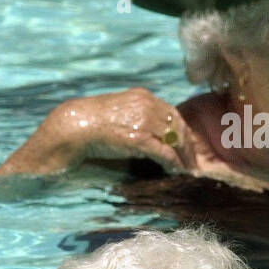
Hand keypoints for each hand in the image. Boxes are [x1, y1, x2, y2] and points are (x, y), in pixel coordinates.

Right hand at [80, 88, 209, 173]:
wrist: (75, 126)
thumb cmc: (93, 122)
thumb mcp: (121, 112)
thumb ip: (139, 118)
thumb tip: (153, 136)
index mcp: (144, 97)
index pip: (173, 114)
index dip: (183, 132)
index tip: (188, 145)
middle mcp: (148, 106)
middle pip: (179, 126)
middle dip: (188, 146)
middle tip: (193, 162)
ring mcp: (144, 121)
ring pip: (176, 140)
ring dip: (184, 157)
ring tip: (188, 170)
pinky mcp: (139, 138)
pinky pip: (164, 152)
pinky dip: (174, 163)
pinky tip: (177, 171)